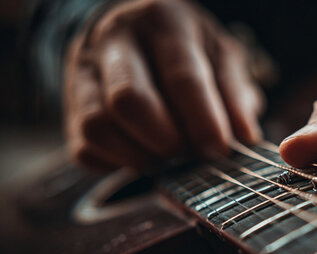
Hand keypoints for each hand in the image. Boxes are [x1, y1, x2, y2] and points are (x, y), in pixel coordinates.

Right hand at [65, 0, 263, 170]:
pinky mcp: (69, 107)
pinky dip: (116, 164)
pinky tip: (141, 155)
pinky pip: (84, 149)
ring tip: (166, 157)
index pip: (181, 77)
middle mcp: (115, 42)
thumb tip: (244, 138)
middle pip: (128, 102)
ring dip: (139, 156)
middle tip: (189, 152)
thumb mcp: (220, 56)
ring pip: (97, 127)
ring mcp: (84, 74)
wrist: (129, 29)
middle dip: (166, 140)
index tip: (219, 150)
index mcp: (163, 23)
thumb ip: (235, 94)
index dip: (203, 121)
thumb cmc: (186, 48)